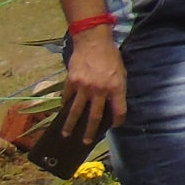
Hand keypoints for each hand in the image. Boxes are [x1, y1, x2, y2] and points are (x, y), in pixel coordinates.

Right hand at [63, 25, 127, 141]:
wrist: (93, 42)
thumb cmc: (111, 56)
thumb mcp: (121, 72)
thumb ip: (117, 88)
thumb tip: (111, 104)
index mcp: (116, 87)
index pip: (119, 110)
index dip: (118, 120)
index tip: (114, 126)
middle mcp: (100, 90)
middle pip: (95, 116)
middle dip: (90, 131)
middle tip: (85, 142)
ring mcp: (84, 87)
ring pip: (76, 111)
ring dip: (71, 124)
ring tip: (66, 134)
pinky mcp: (71, 82)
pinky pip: (67, 97)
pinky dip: (65, 104)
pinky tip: (63, 110)